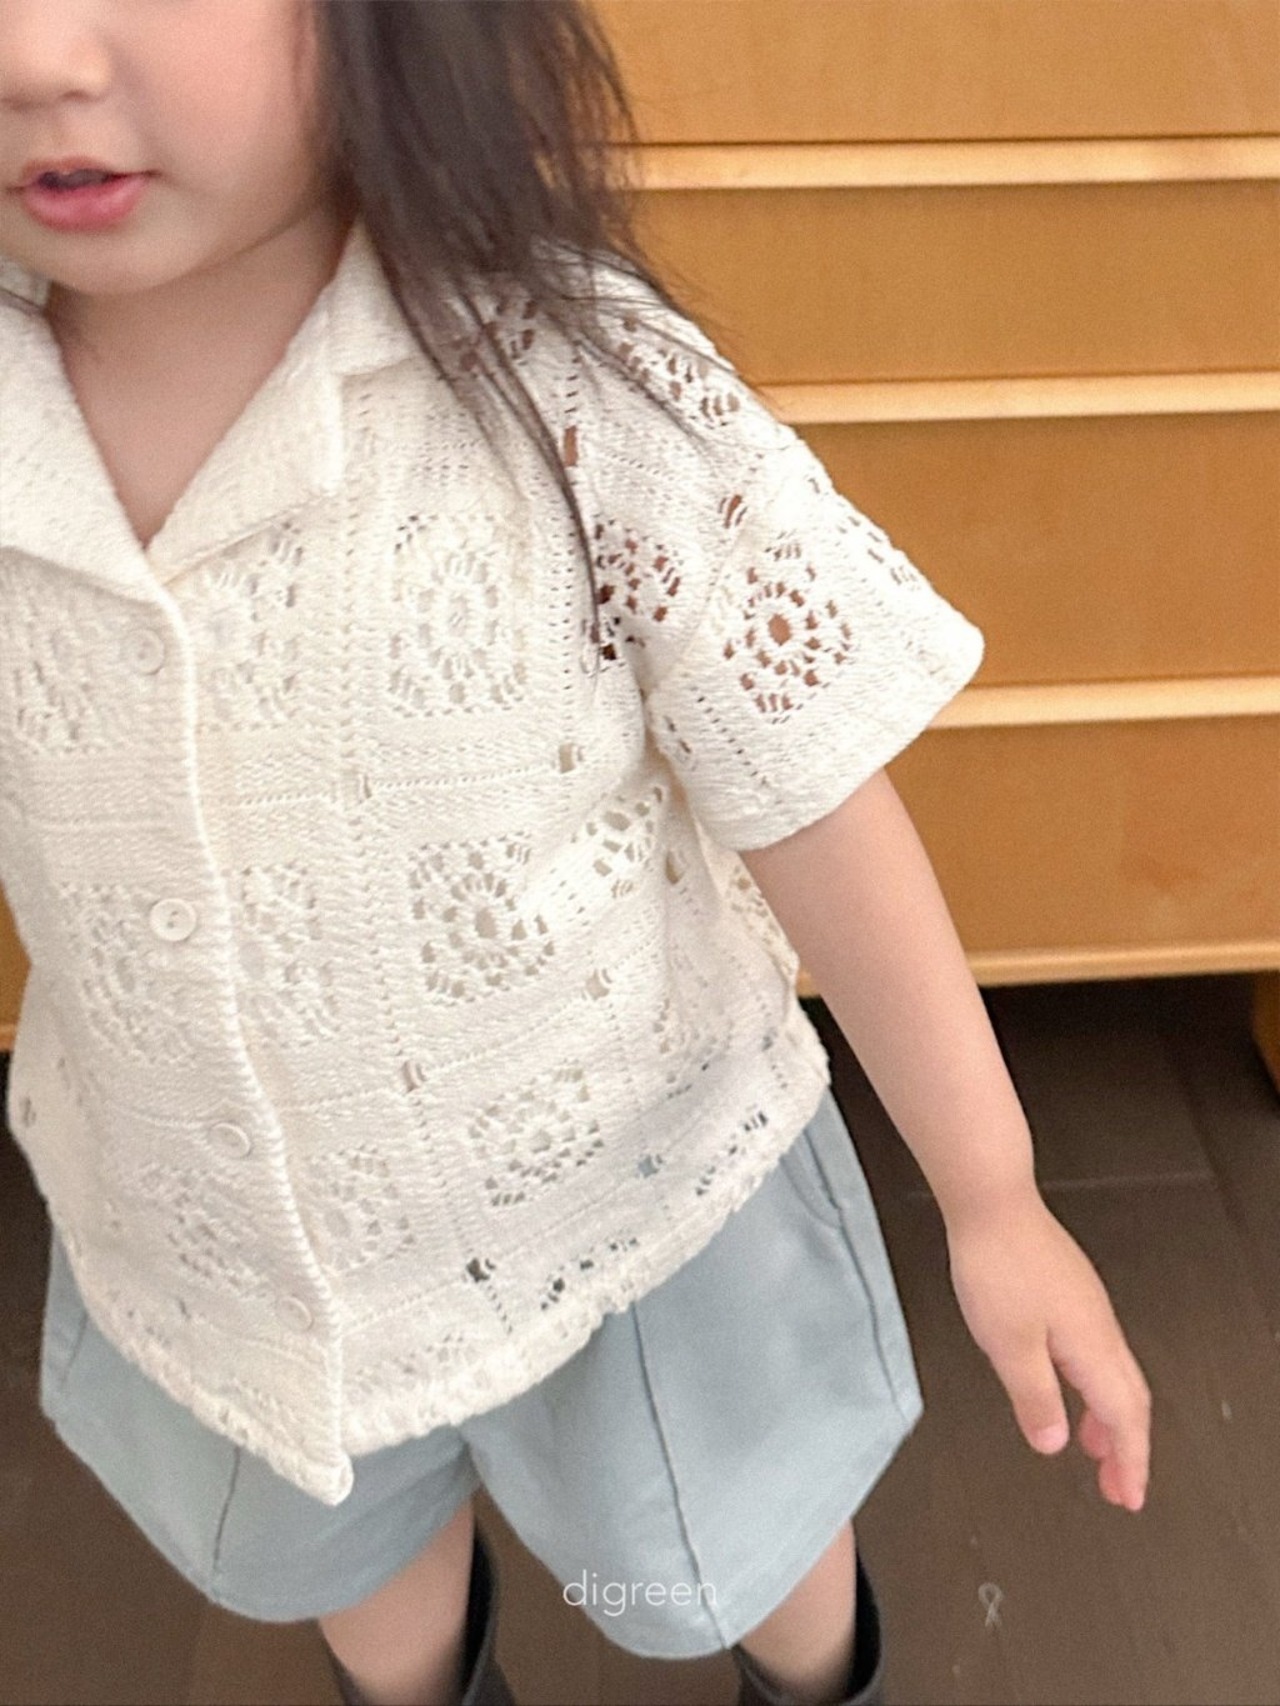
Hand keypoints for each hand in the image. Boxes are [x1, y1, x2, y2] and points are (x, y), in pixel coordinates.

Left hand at [944, 1191, 1150, 1510]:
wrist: (992, 1202)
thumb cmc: (998, 1263)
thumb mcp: (1008, 1345)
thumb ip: (1034, 1397)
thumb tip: (1053, 1442)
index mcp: (1092, 1347)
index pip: (1124, 1418)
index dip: (1130, 1462)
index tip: (1128, 1497)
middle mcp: (1099, 1327)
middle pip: (1129, 1399)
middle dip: (1125, 1448)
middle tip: (1116, 1485)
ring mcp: (1086, 1307)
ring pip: (1112, 1375)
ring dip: (1106, 1417)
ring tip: (1090, 1447)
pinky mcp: (1069, 1292)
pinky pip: (1093, 1353)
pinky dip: (1089, 1386)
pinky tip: (1064, 1387)